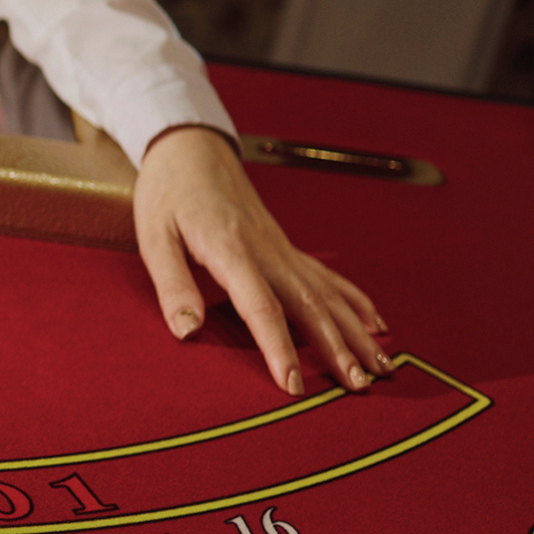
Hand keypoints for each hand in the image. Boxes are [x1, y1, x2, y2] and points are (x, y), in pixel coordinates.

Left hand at [130, 128, 392, 393]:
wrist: (191, 147)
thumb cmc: (168, 192)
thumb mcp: (153, 237)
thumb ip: (172, 285)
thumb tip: (187, 331)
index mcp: (231, 249)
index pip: (260, 308)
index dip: (278, 348)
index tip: (293, 384)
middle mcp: (267, 251)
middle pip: (309, 306)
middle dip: (337, 349)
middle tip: (358, 386)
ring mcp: (282, 250)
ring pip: (327, 296)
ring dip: (356, 334)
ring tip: (380, 367)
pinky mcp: (287, 248)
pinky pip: (328, 280)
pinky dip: (356, 303)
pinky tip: (378, 326)